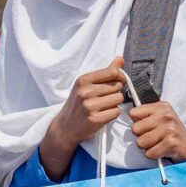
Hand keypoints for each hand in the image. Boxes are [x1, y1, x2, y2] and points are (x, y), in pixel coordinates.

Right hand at [40, 57, 125, 179]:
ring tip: (103, 107)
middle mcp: (85, 92)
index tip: (117, 82)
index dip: (120, 77)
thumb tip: (120, 59)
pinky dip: (112, 114)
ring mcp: (90, 106)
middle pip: (117, 86)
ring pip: (119, 99)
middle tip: (105, 98)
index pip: (113, 72)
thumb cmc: (77, 104)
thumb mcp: (86, 85)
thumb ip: (105, 72)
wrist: (65, 127)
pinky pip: (116, 112)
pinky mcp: (95, 119)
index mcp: (83, 80)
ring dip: (114, 104)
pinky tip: (103, 115)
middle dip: (115, 92)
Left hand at [130, 101, 185, 161]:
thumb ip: (144, 116)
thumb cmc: (171, 132)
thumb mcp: (159, 118)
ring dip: (147, 147)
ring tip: (159, 144)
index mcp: (161, 106)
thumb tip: (122, 115)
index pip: (133, 113)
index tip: (149, 126)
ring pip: (140, 142)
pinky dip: (154, 155)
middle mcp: (166, 115)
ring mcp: (169, 129)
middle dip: (141, 137)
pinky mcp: (172, 143)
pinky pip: (149, 153)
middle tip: (154, 138)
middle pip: (135, 129)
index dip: (137, 123)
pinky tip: (163, 150)